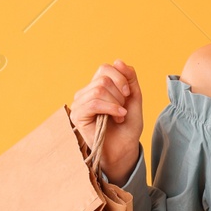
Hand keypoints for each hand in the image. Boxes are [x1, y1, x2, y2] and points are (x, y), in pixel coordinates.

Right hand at [70, 59, 143, 183]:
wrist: (124, 149)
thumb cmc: (127, 127)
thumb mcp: (134, 98)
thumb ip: (129, 79)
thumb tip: (118, 61)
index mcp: (97, 86)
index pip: (105, 68)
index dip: (121, 78)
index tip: (128, 94)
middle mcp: (85, 93)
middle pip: (103, 78)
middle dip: (120, 94)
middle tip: (123, 110)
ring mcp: (79, 103)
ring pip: (99, 89)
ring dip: (116, 104)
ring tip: (119, 117)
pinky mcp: (77, 115)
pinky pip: (93, 103)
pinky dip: (110, 108)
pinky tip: (118, 118)